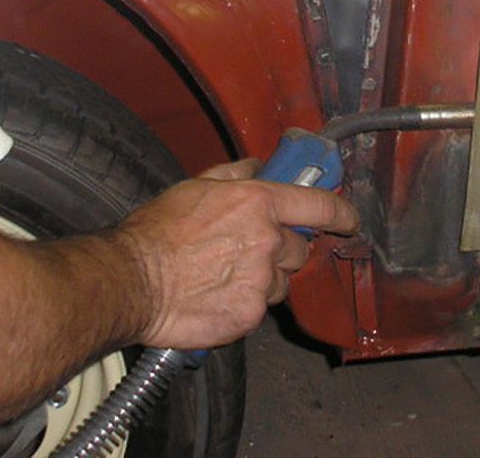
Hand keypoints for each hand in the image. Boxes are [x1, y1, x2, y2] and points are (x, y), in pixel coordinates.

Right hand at [112, 161, 358, 348]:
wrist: (131, 282)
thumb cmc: (156, 233)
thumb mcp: (196, 186)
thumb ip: (237, 174)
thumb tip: (261, 165)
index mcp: (258, 203)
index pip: (319, 205)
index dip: (341, 212)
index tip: (348, 218)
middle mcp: (267, 240)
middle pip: (298, 248)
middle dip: (280, 250)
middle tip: (246, 250)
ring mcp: (260, 280)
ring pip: (281, 282)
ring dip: (264, 280)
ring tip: (225, 275)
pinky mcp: (249, 314)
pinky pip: (260, 309)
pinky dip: (245, 305)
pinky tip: (218, 296)